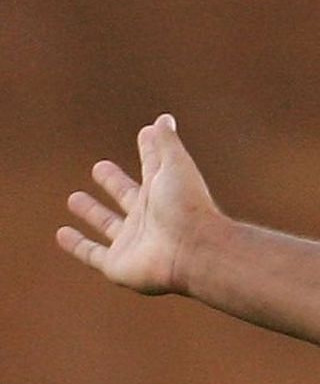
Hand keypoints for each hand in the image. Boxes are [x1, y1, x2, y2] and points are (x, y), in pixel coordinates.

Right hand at [57, 114, 217, 294]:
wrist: (193, 251)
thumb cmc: (187, 206)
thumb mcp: (175, 165)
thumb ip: (166, 142)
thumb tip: (164, 118)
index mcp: (163, 193)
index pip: (152, 167)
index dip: (148, 152)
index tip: (144, 134)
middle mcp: (149, 218)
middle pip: (127, 197)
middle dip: (114, 183)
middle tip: (100, 168)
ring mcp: (133, 243)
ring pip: (108, 226)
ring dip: (92, 213)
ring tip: (74, 199)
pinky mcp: (118, 265)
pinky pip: (92, 254)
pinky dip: (77, 246)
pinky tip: (61, 235)